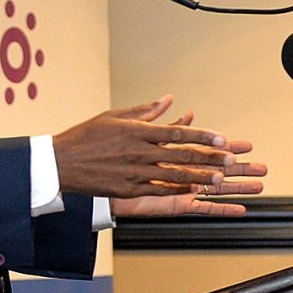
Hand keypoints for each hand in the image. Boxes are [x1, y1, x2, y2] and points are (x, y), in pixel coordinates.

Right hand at [52, 95, 263, 200]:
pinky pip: (158, 190)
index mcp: (137, 131)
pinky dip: (177, 191)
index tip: (222, 139)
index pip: (177, 133)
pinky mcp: (127, 188)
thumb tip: (167, 100)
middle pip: (182, 155)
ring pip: (174, 176)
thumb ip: (144, 111)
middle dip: (209, 158)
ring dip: (199, 178)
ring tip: (219, 180)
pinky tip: (192, 193)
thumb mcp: (114, 117)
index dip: (202, 136)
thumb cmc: (86, 136)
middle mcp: (139, 151)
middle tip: (231, 161)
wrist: (61, 162)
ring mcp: (134, 172)